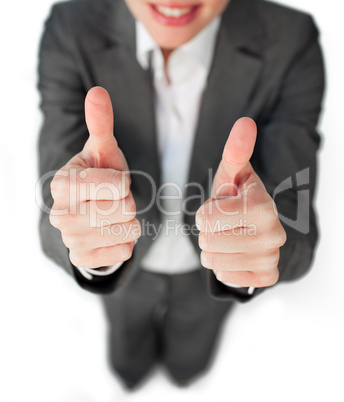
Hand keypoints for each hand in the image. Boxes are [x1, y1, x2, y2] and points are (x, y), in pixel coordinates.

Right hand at [49, 87, 140, 268]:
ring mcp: (70, 240)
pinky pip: (125, 251)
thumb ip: (101, 123)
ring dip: (128, 222)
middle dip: (127, 202)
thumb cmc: (98, 177)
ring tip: (112, 215)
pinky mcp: (82, 259)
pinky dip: (125, 241)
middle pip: (126, 209)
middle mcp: (60, 214)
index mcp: (62, 183)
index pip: (119, 185)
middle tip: (112, 201)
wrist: (87, 211)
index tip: (111, 182)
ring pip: (129, 231)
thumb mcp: (101, 150)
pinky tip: (110, 233)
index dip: (124, 182)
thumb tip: (97, 92)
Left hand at [196, 118, 285, 287]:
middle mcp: (273, 234)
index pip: (204, 218)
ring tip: (228, 238)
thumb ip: (235, 151)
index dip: (205, 213)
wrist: (255, 226)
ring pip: (212, 262)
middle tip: (224, 225)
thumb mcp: (232, 174)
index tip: (220, 209)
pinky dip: (223, 268)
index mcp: (262, 206)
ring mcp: (271, 258)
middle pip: (206, 241)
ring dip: (213, 250)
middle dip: (207, 232)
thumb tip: (245, 121)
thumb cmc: (237, 197)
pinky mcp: (267, 276)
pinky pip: (224, 278)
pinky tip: (236, 254)